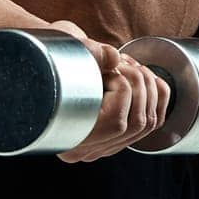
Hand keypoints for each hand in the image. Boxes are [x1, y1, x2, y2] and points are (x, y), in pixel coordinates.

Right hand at [47, 20, 171, 162]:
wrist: (41, 61)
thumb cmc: (47, 56)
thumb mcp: (64, 51)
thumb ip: (89, 53)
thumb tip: (113, 57)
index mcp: (67, 137)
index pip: (117, 122)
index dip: (123, 89)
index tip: (110, 67)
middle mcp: (84, 148)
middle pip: (137, 124)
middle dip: (140, 85)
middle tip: (122, 62)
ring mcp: (101, 144)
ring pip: (147, 123)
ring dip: (148, 87)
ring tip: (128, 66)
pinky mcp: (114, 134)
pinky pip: (152, 121)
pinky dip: (157, 95)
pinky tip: (140, 75)